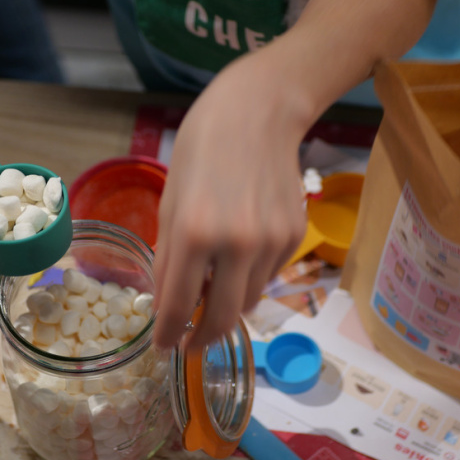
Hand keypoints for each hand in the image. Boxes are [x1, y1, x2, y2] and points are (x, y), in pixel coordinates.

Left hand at [152, 54, 308, 350]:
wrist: (258, 112)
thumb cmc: (202, 149)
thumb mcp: (171, 201)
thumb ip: (169, 257)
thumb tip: (168, 305)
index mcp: (196, 232)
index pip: (180, 306)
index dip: (168, 335)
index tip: (164, 347)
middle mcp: (238, 243)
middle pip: (223, 318)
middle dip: (203, 338)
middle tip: (190, 343)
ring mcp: (273, 242)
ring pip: (249, 300)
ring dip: (228, 304)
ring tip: (214, 286)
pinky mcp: (296, 236)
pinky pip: (268, 275)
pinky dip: (250, 276)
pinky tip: (241, 248)